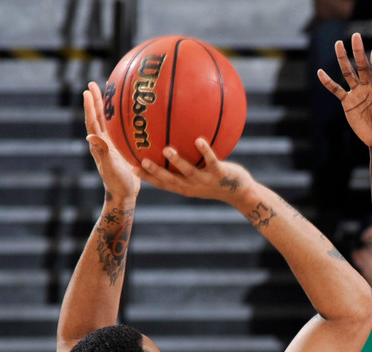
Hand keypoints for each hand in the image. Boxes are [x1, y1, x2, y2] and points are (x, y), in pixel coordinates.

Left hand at [83, 82, 139, 202]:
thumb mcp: (110, 167)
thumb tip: (89, 136)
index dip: (89, 106)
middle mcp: (104, 142)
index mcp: (100, 145)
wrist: (125, 195)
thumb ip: (101, 152)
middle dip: (95, 101)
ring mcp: (112, 146)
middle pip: (98, 118)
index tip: (87, 91)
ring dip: (105, 107)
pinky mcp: (121, 149)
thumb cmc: (117, 183)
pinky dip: (119, 119)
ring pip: (107, 122)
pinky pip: (118, 130)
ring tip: (106, 93)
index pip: (92, 122)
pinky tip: (126, 113)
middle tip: (92, 84)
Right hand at [134, 138, 255, 202]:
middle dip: (156, 173)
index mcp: (185, 187)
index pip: (162, 184)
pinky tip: (199, 140)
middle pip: (171, 181)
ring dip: (178, 161)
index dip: (147, 178)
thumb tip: (171, 144)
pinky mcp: (219, 174)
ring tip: (167, 149)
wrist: (240, 192)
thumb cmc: (216, 180)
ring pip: (189, 172)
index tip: (131, 168)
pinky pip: (211, 161)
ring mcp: (206, 181)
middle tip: (142, 162)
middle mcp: (193, 186)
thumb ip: (185, 165)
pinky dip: (205, 151)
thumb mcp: (198, 175)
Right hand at [318, 33, 371, 148]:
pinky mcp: (348, 103)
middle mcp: (369, 88)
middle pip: (362, 68)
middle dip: (359, 53)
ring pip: (349, 74)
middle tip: (356, 35)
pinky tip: (320, 73)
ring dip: (343, 59)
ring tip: (339, 44)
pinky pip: (336, 90)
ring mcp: (357, 94)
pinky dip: (329, 82)